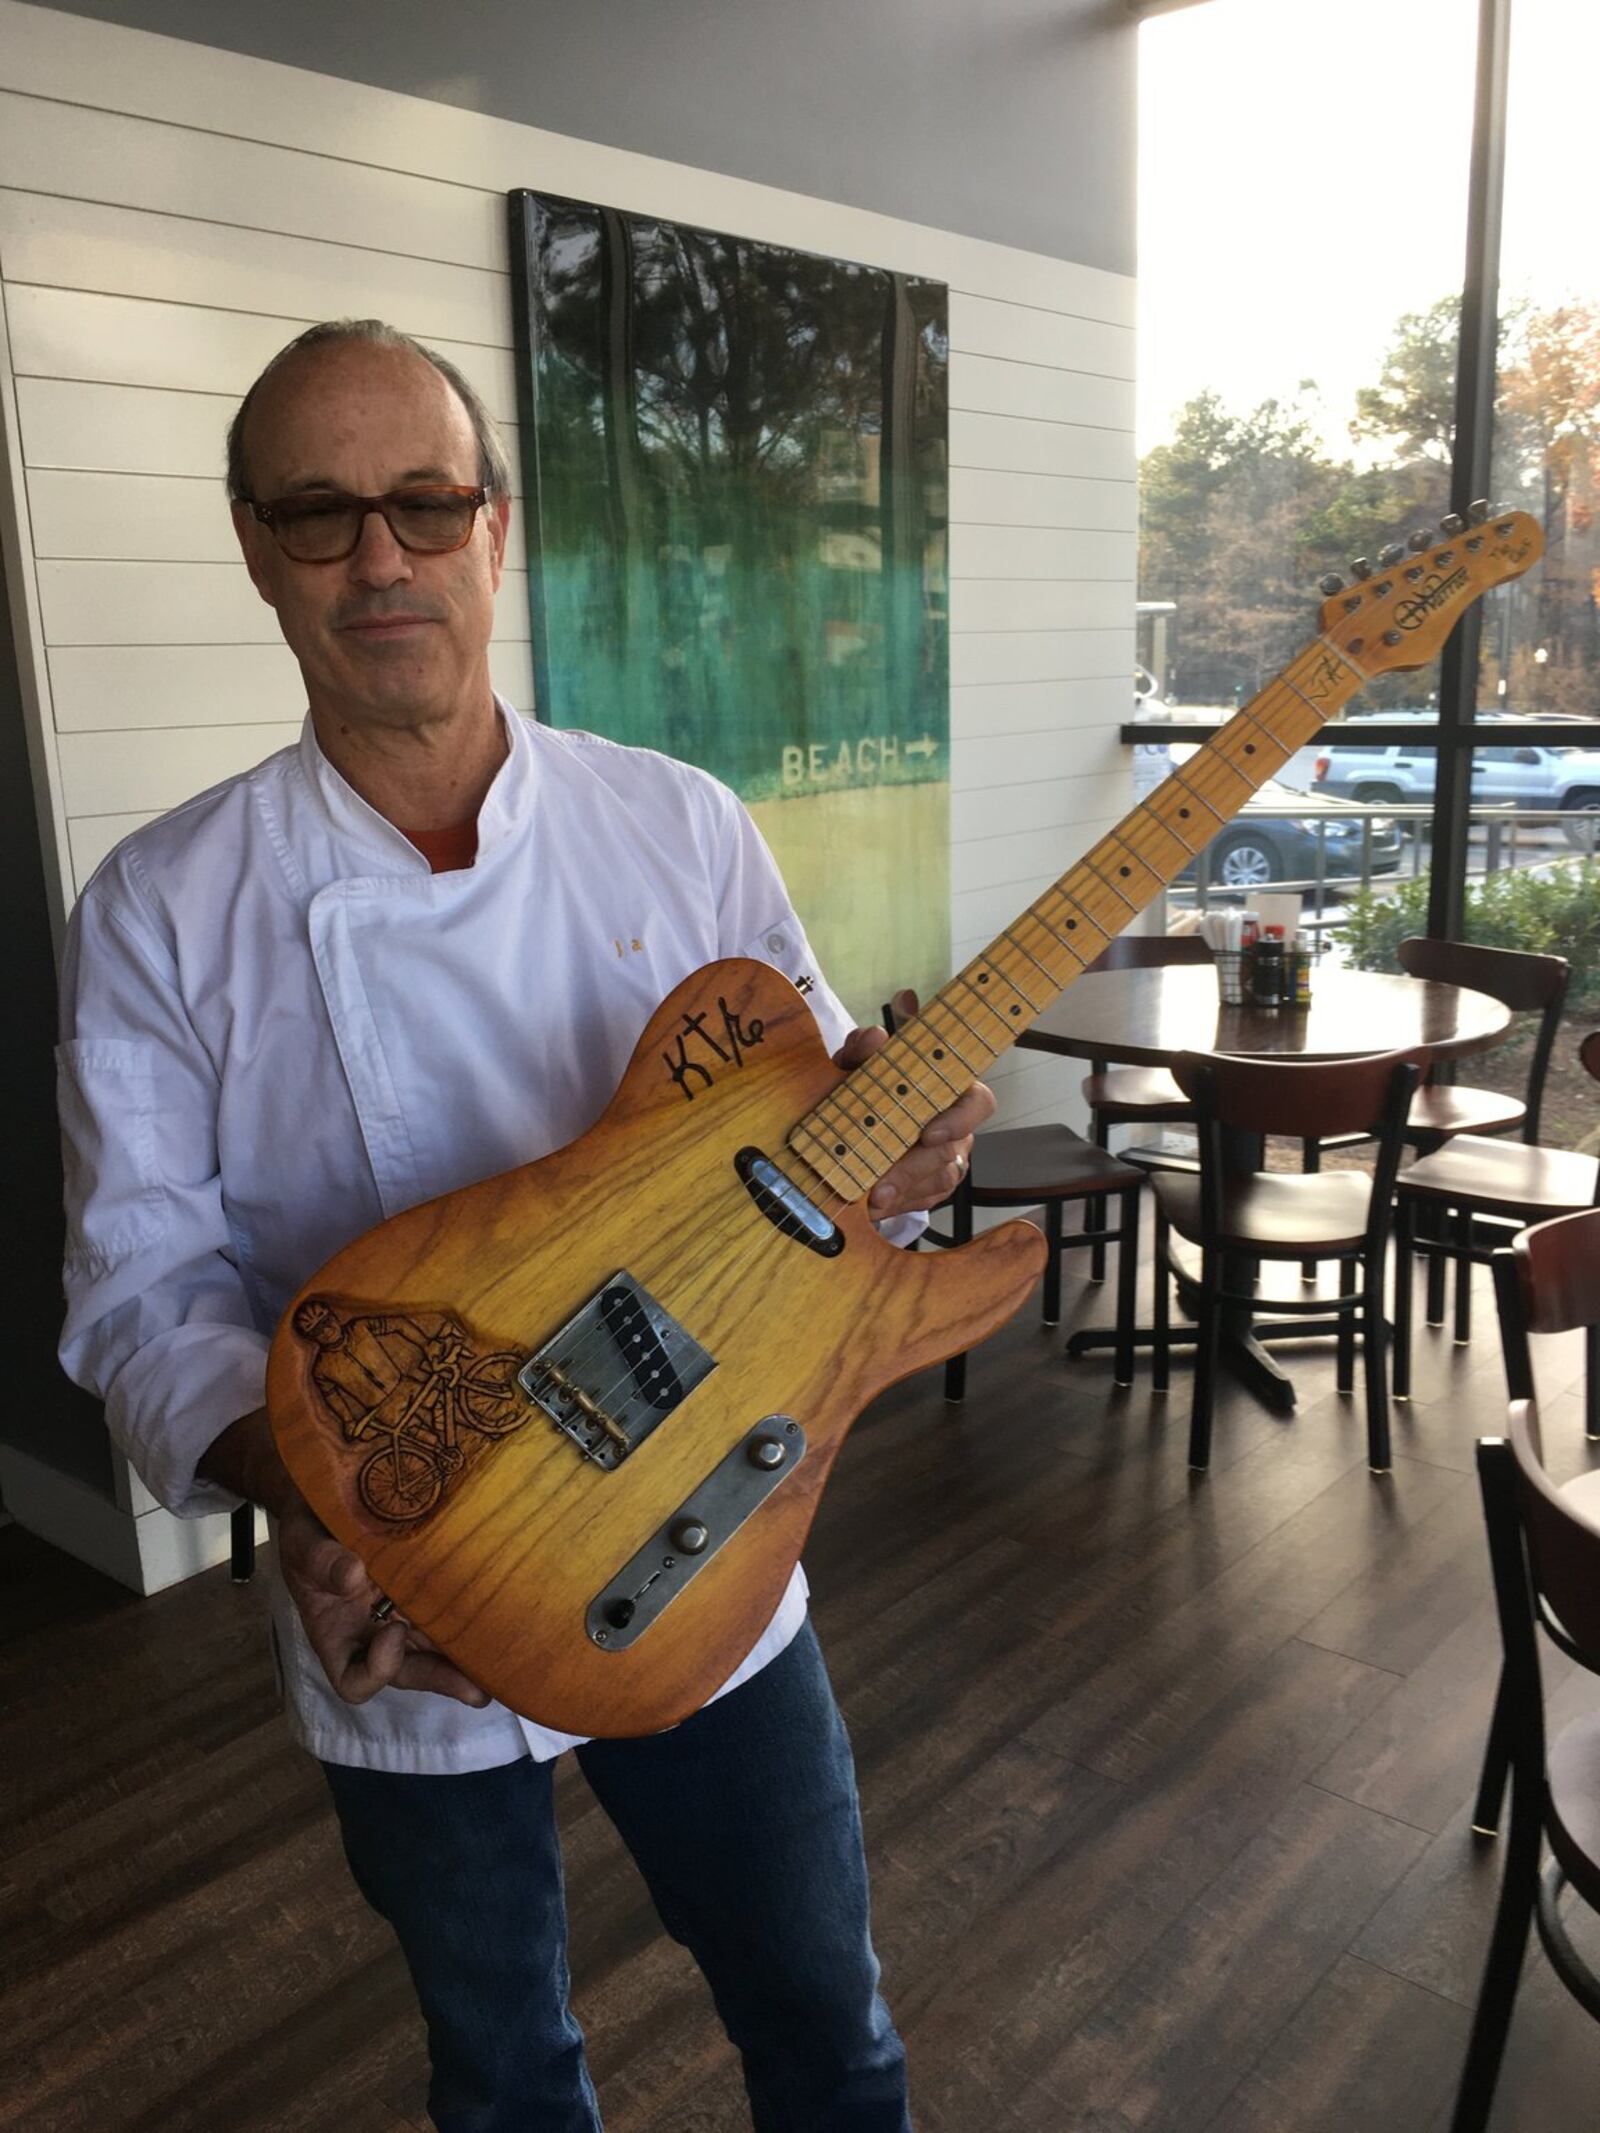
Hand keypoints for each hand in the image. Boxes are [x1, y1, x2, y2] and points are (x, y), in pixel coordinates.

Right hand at [277, 1493, 490, 1708]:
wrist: (329, 1499)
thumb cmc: (308, 1528)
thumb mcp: (302, 1541)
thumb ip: (320, 1560)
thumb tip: (353, 1576)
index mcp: (336, 1634)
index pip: (353, 1680)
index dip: (376, 1671)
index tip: (393, 1632)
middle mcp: (372, 1632)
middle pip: (409, 1671)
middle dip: (442, 1679)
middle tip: (478, 1690)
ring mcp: (403, 1612)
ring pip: (436, 1647)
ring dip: (467, 1657)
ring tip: (504, 1662)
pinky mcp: (428, 1586)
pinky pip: (449, 1609)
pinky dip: (472, 1615)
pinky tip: (503, 1611)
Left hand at [834, 988, 995, 1217]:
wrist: (849, 1120)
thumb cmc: (864, 1087)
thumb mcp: (856, 1067)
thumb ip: (863, 1051)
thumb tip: (873, 1038)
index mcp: (949, 1091)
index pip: (978, 1102)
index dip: (961, 1119)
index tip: (928, 1134)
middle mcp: (957, 1127)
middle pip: (949, 1151)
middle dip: (912, 1170)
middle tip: (880, 1184)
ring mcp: (950, 1159)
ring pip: (939, 1180)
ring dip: (903, 1191)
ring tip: (870, 1199)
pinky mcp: (935, 1187)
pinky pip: (926, 1200)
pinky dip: (900, 1203)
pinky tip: (876, 1207)